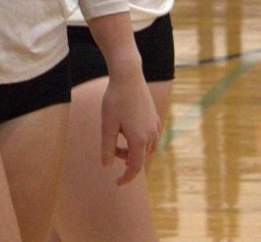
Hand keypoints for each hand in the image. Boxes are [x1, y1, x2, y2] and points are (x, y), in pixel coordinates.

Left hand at [100, 70, 161, 186]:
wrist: (128, 76)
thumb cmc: (115, 100)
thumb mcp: (107, 126)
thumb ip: (107, 148)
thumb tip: (106, 167)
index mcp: (139, 139)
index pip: (135, 167)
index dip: (126, 178)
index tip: (117, 183)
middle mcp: (151, 134)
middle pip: (141, 158)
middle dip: (127, 161)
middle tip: (112, 151)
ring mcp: (154, 125)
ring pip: (148, 149)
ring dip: (134, 151)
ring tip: (119, 141)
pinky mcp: (154, 117)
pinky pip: (151, 137)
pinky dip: (141, 142)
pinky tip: (130, 133)